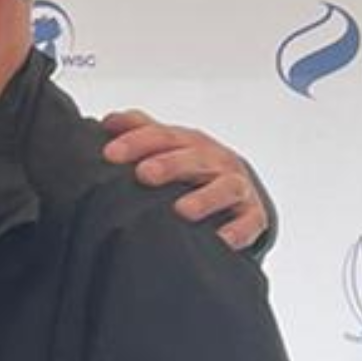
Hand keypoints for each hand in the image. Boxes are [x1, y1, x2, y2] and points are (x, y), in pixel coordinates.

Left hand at [99, 111, 267, 251]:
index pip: (163, 136)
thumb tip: (108, 121)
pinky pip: (249, 223)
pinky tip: (221, 240)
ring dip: (205, 198)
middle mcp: (215, 161)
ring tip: (182, 210)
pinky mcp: (253, 215)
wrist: (239, 188)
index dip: (137, 142)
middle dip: (170, 165)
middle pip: (194, 159)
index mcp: (190, 142)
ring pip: (226, 188)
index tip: (110, 154)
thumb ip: (141, 129)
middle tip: (144, 174)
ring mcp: (236, 187)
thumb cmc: (193, 166)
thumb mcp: (170, 145)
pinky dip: (238, 231)